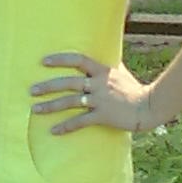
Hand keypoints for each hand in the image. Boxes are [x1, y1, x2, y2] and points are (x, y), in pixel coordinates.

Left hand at [30, 52, 151, 134]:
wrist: (150, 106)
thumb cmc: (135, 89)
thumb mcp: (122, 72)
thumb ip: (110, 64)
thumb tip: (105, 52)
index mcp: (102, 71)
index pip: (78, 60)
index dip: (60, 59)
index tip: (44, 61)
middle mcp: (98, 83)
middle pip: (68, 82)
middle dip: (48, 86)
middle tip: (31, 90)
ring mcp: (100, 100)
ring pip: (70, 102)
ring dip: (51, 106)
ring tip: (34, 109)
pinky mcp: (103, 115)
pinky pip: (80, 121)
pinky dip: (65, 126)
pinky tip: (53, 131)